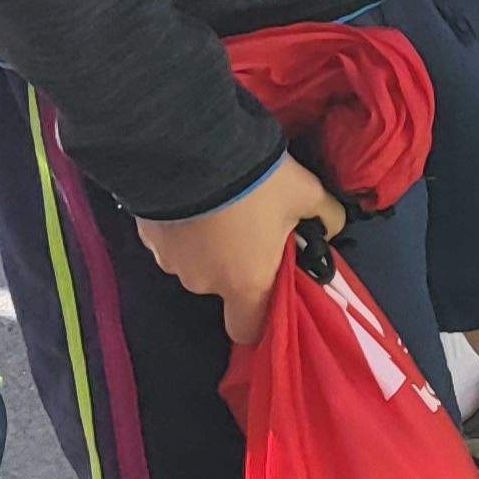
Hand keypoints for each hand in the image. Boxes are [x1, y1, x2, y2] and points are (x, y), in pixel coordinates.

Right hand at [133, 155, 346, 343]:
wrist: (192, 150)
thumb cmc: (258, 184)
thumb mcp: (308, 194)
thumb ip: (327, 218)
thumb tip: (330, 228)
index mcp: (246, 283)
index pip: (248, 328)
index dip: (259, 318)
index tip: (270, 292)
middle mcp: (204, 282)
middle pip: (225, 284)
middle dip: (238, 260)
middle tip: (253, 222)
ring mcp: (170, 262)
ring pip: (197, 260)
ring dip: (209, 241)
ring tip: (222, 203)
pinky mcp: (148, 238)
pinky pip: (173, 240)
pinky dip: (185, 226)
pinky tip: (196, 197)